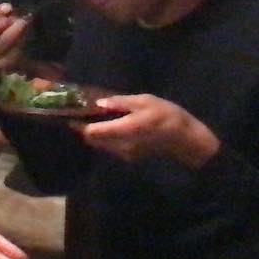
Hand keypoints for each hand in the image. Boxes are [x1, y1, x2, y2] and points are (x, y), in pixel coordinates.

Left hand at [79, 94, 219, 168]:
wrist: (187, 141)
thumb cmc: (168, 116)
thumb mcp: (146, 102)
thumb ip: (121, 102)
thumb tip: (99, 102)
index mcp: (123, 130)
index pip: (90, 132)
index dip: (77, 123)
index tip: (70, 111)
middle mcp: (119, 145)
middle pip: (91, 139)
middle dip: (82, 127)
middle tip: (79, 111)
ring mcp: (124, 153)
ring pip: (99, 144)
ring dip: (93, 132)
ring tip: (93, 116)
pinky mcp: (129, 157)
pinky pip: (109, 146)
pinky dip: (104, 137)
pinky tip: (109, 125)